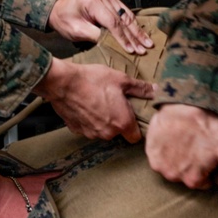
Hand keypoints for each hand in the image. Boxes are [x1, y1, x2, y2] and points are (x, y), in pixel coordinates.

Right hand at [34, 57, 153, 142]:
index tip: (132, 117)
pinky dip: (88, 119)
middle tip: (114, 103)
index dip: (136, 128)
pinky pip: (88, 127)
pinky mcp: (77, 130)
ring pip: (102, 131)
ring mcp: (90, 133)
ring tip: (99, 102)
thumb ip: (140, 88)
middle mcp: (107, 133)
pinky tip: (86, 105)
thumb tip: (155, 90)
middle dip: (118, 121)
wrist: (62, 82)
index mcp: (122, 122)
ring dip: (103, 121)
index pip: (135, 137)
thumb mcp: (121, 80)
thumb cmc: (93, 80)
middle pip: (118, 133)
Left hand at [47, 0, 153, 53]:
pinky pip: (123, 11)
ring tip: (147, 41)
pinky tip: (140, 31)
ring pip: (125, 14)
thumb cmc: (63, 19)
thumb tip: (114, 44)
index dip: (123, 38)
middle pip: (122, 18)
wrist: (56, 8)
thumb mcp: (77, 31)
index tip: (132, 49)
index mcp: (92, 1)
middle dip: (134, 35)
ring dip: (136, 30)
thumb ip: (96, 36)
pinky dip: (131, 23)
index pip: (112, 22)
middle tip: (145, 47)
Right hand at [145, 104, 217, 202]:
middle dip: (192, 164)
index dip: (207, 168)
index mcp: (192, 180)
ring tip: (186, 141)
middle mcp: (173, 176)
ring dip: (179, 158)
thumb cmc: (208, 126)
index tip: (208, 153)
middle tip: (197, 145)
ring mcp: (160, 164)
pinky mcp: (150, 151)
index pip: (202, 182)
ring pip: (173, 167)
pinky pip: (159, 158)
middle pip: (186, 175)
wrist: (185, 102)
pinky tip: (173, 139)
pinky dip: (166, 151)